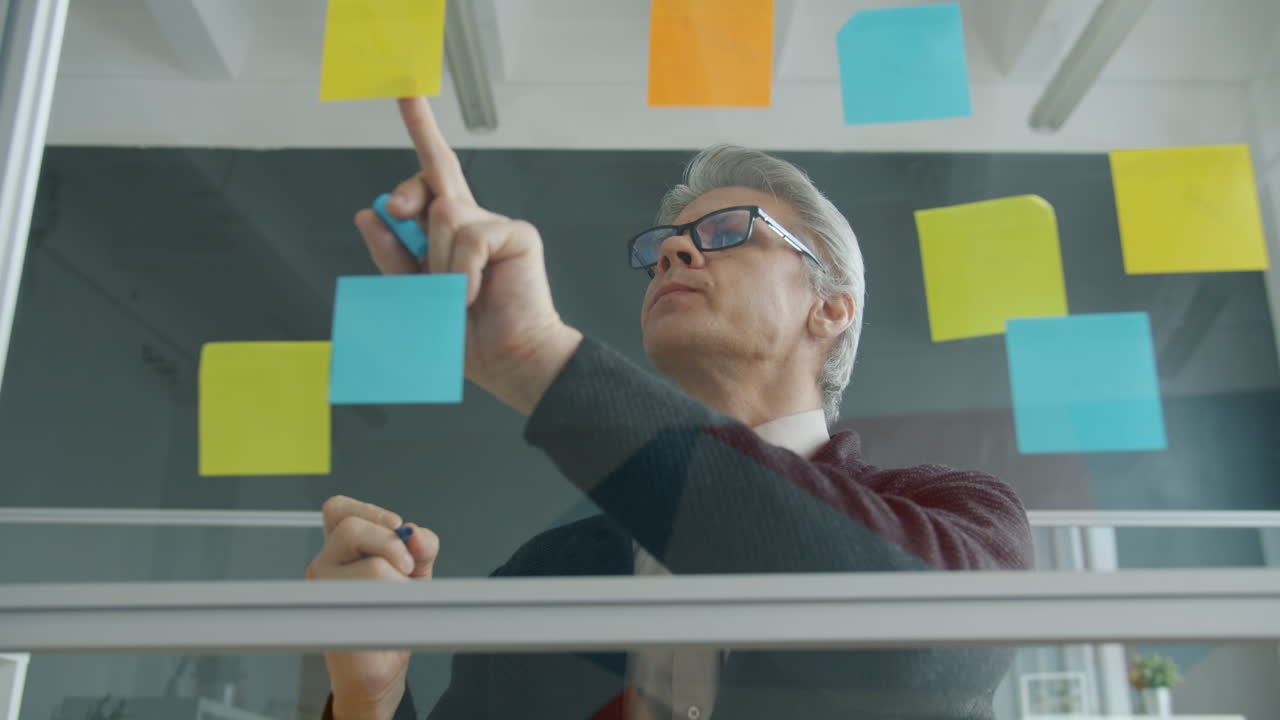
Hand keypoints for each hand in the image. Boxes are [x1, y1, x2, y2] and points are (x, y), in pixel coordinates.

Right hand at [305, 495, 439, 719]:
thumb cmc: (390, 616)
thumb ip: (420, 546)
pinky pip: (374, 598)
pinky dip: (394, 604)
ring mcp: (322, 590)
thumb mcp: (412, 571)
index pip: (338, 509)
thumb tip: (418, 536)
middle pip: (351, 528)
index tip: (396, 526)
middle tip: (407, 566)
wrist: (379, 665)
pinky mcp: (332, 616)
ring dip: (398, 583)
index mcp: (340, 549)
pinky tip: (391, 614)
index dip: (369, 510)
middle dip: (390, 543)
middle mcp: (324, 564)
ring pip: (372, 566)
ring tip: (395, 600)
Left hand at [353, 97, 581, 413]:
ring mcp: (497, 225)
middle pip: (433, 180)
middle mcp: (474, 220)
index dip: (420, 127)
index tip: (406, 90)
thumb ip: (391, 255)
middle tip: (402, 216)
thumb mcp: (411, 293)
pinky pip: (470, 239)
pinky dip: (460, 273)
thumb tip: (368, 213)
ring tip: (455, 295)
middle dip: (410, 195)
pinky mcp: (518, 235)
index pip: (431, 172)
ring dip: (438, 264)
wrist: (505, 360)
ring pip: (444, 217)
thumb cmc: (464, 333)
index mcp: (448, 232)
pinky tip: (472, 294)